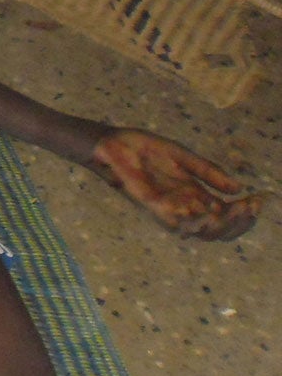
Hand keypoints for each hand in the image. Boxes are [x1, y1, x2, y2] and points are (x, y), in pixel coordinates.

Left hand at [90, 128, 262, 240]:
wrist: (112, 143)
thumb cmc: (144, 149)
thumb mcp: (183, 156)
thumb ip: (208, 171)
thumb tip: (238, 188)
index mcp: (196, 195)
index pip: (227, 213)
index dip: (246, 211)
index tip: (262, 198)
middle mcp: (185, 206)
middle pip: (219, 230)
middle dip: (239, 222)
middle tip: (249, 207)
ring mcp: (169, 209)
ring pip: (201, 232)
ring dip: (219, 225)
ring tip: (231, 211)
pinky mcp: (152, 206)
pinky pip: (176, 224)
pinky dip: (193, 222)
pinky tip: (208, 212)